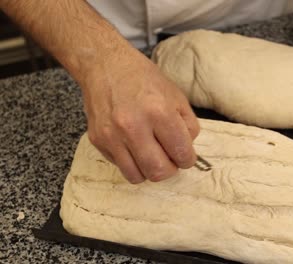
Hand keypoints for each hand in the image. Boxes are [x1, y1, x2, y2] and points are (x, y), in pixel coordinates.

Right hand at [80, 50, 199, 183]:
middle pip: (159, 172)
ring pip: (137, 176)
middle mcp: (134, 126)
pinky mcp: (98, 141)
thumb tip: (188, 150)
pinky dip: (132, 163)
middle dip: (170, 169)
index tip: (185, 156)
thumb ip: (187, 125)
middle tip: (170, 158)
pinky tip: (134, 146)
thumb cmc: (143, 79)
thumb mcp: (175, 95)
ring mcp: (112, 135)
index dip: (187, 159)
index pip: (181, 153)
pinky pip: (120, 166)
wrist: (105, 65)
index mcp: (159, 112)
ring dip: (149, 170)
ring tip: (152, 154)